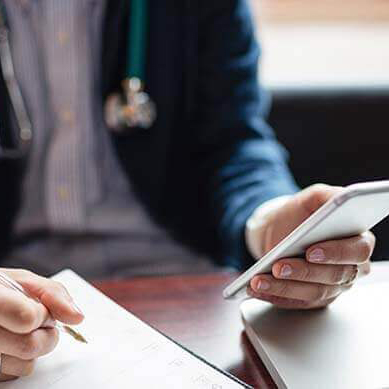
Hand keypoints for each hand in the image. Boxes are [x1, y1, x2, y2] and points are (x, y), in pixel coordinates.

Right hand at [0, 269, 83, 380]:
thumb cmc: (2, 290)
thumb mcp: (25, 281)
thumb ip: (53, 294)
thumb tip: (76, 317)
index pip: (28, 318)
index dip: (43, 314)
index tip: (41, 308)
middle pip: (30, 345)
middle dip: (45, 332)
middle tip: (36, 320)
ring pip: (27, 364)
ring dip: (34, 346)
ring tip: (20, 330)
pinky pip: (17, 374)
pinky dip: (20, 359)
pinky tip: (11, 343)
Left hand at [247, 184, 374, 308]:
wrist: (279, 229)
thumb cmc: (300, 214)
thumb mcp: (314, 198)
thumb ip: (330, 196)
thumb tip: (342, 199)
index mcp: (357, 241)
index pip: (357, 251)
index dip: (336, 253)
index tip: (311, 252)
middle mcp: (349, 267)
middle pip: (333, 276)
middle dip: (302, 272)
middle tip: (278, 267)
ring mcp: (332, 286)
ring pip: (312, 293)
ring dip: (283, 288)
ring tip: (259, 280)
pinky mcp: (313, 299)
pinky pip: (296, 303)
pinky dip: (275, 297)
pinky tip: (257, 289)